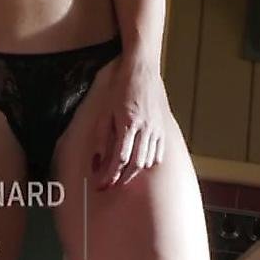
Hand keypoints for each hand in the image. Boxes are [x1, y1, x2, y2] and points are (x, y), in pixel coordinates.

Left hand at [91, 57, 167, 189]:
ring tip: (121, 177)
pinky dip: (148, 163)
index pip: (120, 159)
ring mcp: (156, 129)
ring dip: (134, 173)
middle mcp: (145, 128)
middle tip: (109, 187)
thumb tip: (97, 161)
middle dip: (121, 180)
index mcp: (128, 124)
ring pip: (147, 161)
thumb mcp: (105, 112)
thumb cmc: (121, 89)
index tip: (100, 184)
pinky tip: (139, 165)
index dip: (109, 175)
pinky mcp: (163, 128)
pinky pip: (158, 153)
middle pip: (135, 164)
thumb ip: (102, 138)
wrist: (142, 72)